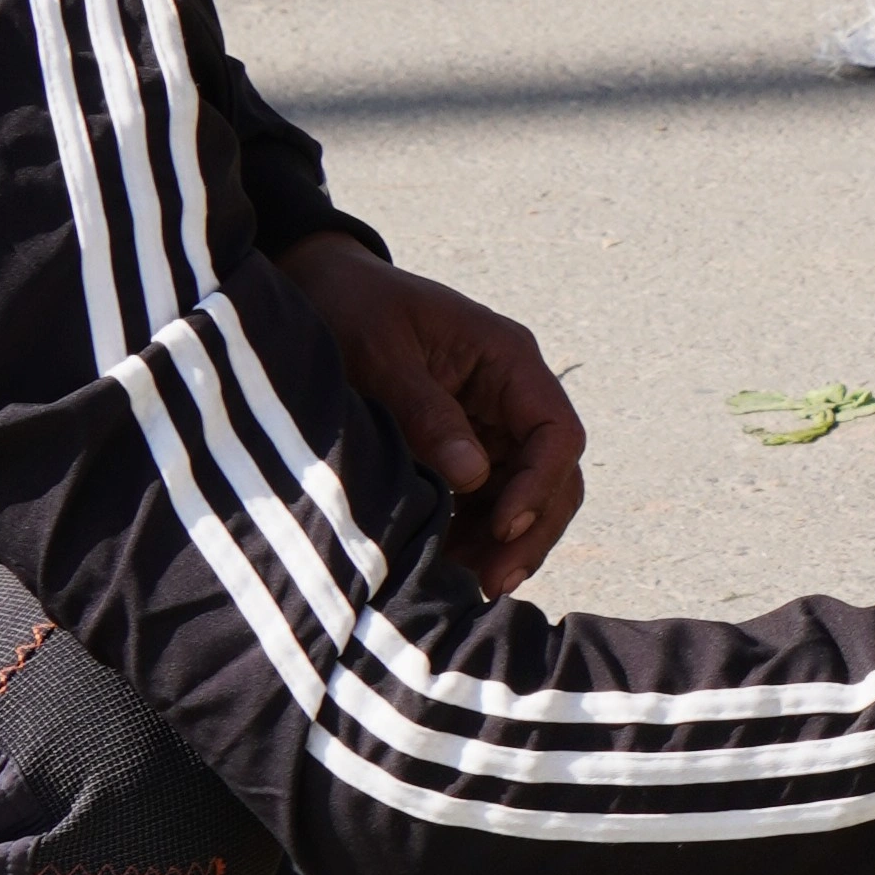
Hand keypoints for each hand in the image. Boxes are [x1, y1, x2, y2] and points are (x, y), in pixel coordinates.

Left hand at [278, 233, 586, 598]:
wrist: (318, 287)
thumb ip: (425, 411)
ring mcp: (490, 424)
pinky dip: (474, 535)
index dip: (539, 486)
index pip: (556, 432)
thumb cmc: (351, 306)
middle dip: (531, 530)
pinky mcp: (461, 447)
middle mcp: (510, 395)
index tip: (501, 528)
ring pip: (525, 495)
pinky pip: (486, 499)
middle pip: (554, 474)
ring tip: (467, 586)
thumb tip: (472, 476)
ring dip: (505, 542)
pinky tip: (447, 566)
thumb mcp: (380, 352)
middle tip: (493, 583)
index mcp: (508, 359)